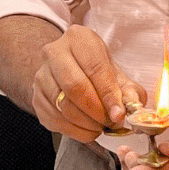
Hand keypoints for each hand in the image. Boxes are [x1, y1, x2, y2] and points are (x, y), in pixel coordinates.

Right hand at [28, 25, 147, 141]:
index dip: (109, 94)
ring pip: (63, 106)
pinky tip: (86, 129)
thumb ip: (128, 89)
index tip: (119, 114)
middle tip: (110, 122)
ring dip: (86, 123)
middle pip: (75, 87)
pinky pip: (54, 119)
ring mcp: (41, 75)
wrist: (69, 68)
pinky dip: (74, 131)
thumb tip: (132, 105)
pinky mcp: (35, 97)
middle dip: (96, 111)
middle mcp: (54, 52)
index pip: (95, 68)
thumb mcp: (116, 73)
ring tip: (100, 126)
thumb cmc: (96, 70)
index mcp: (78, 38)